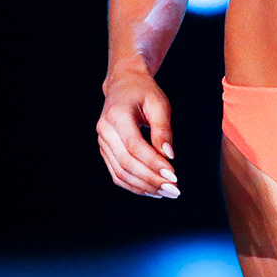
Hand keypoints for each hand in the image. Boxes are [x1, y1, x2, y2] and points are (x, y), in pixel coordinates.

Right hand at [96, 67, 178, 198]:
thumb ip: (163, 129)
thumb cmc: (144, 92)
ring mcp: (102, 142)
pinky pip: (117, 173)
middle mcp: (105, 130)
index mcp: (117, 115)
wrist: (124, 84)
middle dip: (151, 179)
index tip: (173, 175)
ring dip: (144, 186)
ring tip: (166, 192)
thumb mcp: (159, 103)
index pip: (135, 146)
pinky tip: (151, 190)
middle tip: (174, 190)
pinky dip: (134, 185)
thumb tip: (169, 156)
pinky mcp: (105, 151)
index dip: (153, 163)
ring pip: (120, 172)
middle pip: (127, 163)